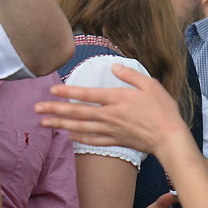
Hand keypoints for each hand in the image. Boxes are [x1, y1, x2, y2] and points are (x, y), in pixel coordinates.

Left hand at [36, 64, 188, 155]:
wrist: (170, 138)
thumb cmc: (163, 109)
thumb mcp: (150, 84)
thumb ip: (130, 75)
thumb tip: (114, 67)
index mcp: (116, 98)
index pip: (86, 94)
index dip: (67, 92)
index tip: (51, 90)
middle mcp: (109, 115)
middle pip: (77, 112)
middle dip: (55, 110)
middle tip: (37, 108)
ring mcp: (111, 129)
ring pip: (80, 127)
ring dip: (60, 124)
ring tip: (44, 123)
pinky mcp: (116, 141)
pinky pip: (93, 140)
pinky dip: (78, 138)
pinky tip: (68, 136)